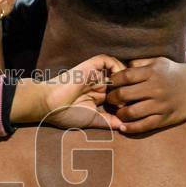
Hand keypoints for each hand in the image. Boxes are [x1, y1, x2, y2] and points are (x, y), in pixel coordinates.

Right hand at [12, 54, 126, 129]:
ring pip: (117, 68)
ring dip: (126, 77)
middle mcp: (98, 84)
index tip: (135, 108)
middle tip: (136, 97)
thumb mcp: (92, 120)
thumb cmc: (66, 114)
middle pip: (122, 80)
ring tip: (128, 88)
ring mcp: (95, 74)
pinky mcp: (90, 66)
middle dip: (131, 87)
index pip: (120, 93)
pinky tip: (119, 79)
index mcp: (98, 96)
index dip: (129, 98)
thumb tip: (125, 126)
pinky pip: (108, 60)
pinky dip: (117, 66)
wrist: (50, 105)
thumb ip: (108, 121)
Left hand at [104, 57, 185, 132]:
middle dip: (112, 98)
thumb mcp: (158, 62)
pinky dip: (131, 128)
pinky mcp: (166, 118)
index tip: (108, 85)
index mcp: (152, 72)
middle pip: (124, 95)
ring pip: (131, 112)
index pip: (125, 76)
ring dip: (120, 114)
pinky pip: (144, 126)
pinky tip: (123, 127)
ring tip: (118, 112)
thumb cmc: (173, 73)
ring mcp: (161, 104)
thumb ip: (139, 64)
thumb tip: (118, 67)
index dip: (112, 81)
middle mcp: (156, 88)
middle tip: (110, 100)